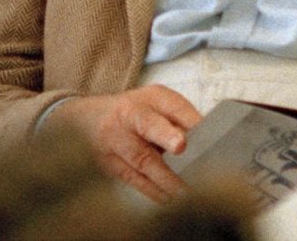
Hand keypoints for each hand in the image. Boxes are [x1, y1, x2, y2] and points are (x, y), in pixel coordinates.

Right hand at [44, 84, 201, 202]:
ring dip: (164, 177)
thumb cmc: (137, 112)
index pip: (172, 105)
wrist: (90, 120)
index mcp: (151, 97)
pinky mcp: (109, 164)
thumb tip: (207, 140)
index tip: (202, 128)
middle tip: (180, 146)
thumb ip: (181, 119)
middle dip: (165, 134)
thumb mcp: (158, 104)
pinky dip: (152, 190)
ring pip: (141, 159)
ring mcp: (116, 140)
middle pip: (148, 124)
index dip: (186, 117)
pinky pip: (133, 179)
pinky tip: (168, 199)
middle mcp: (130, 115)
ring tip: (184, 191)